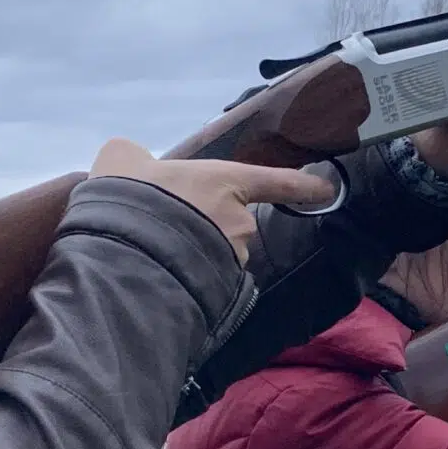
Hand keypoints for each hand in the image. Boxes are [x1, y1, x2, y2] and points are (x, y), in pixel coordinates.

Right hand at [91, 139, 333, 264]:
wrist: (122, 251)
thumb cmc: (130, 195)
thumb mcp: (122, 159)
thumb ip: (133, 157)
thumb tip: (132, 160)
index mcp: (225, 182)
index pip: (273, 182)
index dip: (299, 186)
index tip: (325, 190)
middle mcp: (237, 222)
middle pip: (228, 224)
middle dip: (201, 226)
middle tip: (162, 225)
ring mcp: (229, 260)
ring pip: (214, 254)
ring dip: (192, 253)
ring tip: (153, 252)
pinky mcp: (215, 291)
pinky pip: (203, 280)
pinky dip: (185, 277)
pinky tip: (155, 275)